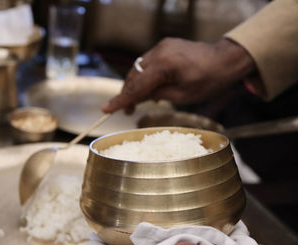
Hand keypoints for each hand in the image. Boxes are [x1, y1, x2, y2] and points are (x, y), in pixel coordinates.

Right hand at [102, 38, 254, 113]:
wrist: (225, 59)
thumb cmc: (209, 80)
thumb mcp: (182, 96)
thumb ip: (157, 95)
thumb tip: (139, 97)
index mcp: (164, 65)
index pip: (137, 86)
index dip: (120, 100)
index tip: (106, 109)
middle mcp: (159, 52)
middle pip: (134, 76)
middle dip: (128, 94)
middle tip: (127, 111)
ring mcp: (161, 47)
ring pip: (138, 69)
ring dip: (136, 85)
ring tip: (139, 102)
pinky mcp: (164, 46)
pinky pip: (147, 63)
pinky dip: (145, 76)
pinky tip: (150, 88)